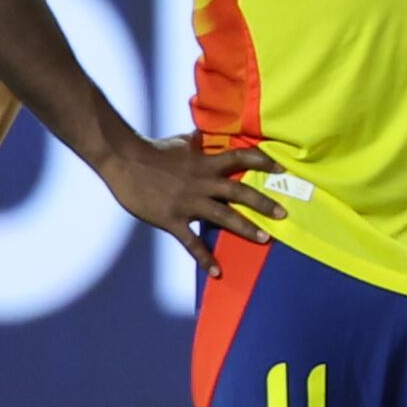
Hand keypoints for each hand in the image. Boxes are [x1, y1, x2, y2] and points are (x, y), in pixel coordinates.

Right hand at [100, 137, 284, 274]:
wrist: (123, 160)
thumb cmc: (152, 150)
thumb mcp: (181, 142)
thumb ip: (199, 143)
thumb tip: (206, 135)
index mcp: (205, 163)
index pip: (241, 158)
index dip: (263, 162)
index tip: (282, 168)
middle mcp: (202, 183)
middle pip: (239, 192)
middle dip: (263, 203)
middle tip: (283, 214)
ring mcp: (188, 203)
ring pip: (223, 217)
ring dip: (245, 228)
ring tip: (264, 238)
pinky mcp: (172, 220)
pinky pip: (191, 242)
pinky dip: (204, 258)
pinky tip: (217, 271)